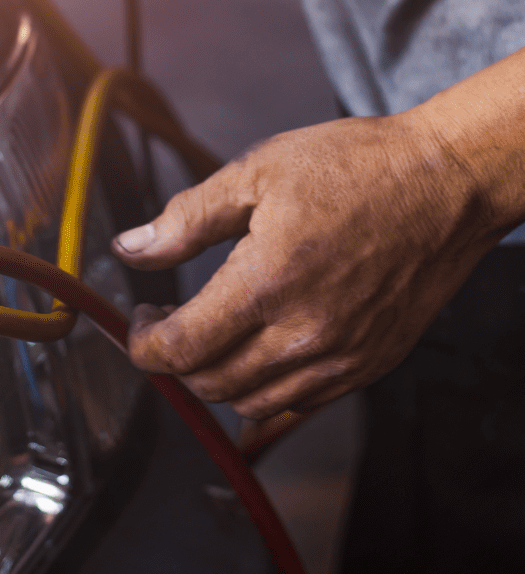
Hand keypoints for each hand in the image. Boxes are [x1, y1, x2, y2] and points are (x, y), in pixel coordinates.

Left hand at [112, 100, 523, 419]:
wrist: (444, 182)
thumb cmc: (355, 168)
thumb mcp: (254, 173)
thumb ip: (185, 220)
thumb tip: (130, 248)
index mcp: (267, 283)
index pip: (181, 349)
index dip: (143, 344)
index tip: (139, 323)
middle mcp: (306, 334)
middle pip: (210, 383)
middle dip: (174, 360)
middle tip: (168, 320)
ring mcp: (343, 357)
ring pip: (252, 403)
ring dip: (216, 378)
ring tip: (211, 333)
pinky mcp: (370, 364)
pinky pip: (301, 405)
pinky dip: (266, 391)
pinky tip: (257, 353)